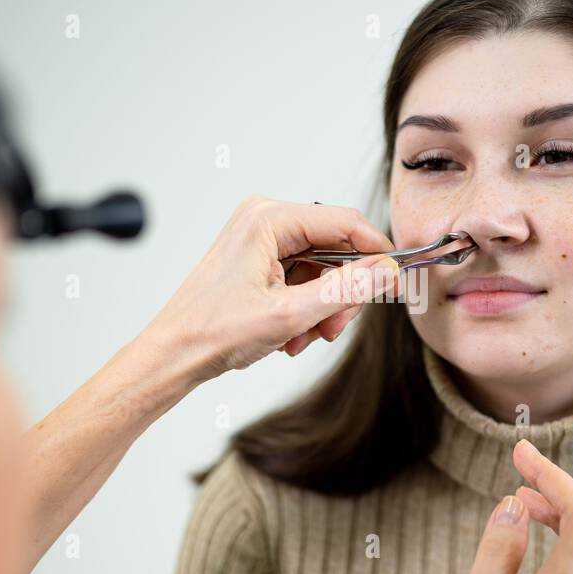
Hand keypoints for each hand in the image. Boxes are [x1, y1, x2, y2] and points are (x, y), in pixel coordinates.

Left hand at [154, 195, 400, 381]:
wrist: (174, 354)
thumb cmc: (212, 331)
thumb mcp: (290, 314)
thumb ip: (344, 290)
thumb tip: (385, 271)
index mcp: (268, 219)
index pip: (345, 222)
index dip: (377, 253)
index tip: (397, 283)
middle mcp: (265, 220)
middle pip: (336, 248)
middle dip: (341, 293)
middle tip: (334, 328)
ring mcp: (261, 240)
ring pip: (322, 268)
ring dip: (322, 308)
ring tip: (301, 338)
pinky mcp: (259, 260)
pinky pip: (303, 278)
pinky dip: (306, 309)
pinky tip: (290, 335)